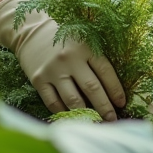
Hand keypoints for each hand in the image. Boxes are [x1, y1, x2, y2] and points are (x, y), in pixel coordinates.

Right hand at [0, 0, 125, 120]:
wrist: (31, 30)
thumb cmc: (64, 38)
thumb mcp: (83, 40)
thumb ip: (95, 59)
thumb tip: (111, 90)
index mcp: (85, 46)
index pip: (105, 72)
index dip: (116, 90)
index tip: (122, 103)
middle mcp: (69, 59)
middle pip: (92, 89)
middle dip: (104, 108)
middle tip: (112, 120)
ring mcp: (53, 70)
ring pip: (73, 100)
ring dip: (86, 114)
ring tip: (94, 122)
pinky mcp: (38, 79)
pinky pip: (53, 103)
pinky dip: (64, 112)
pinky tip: (73, 116)